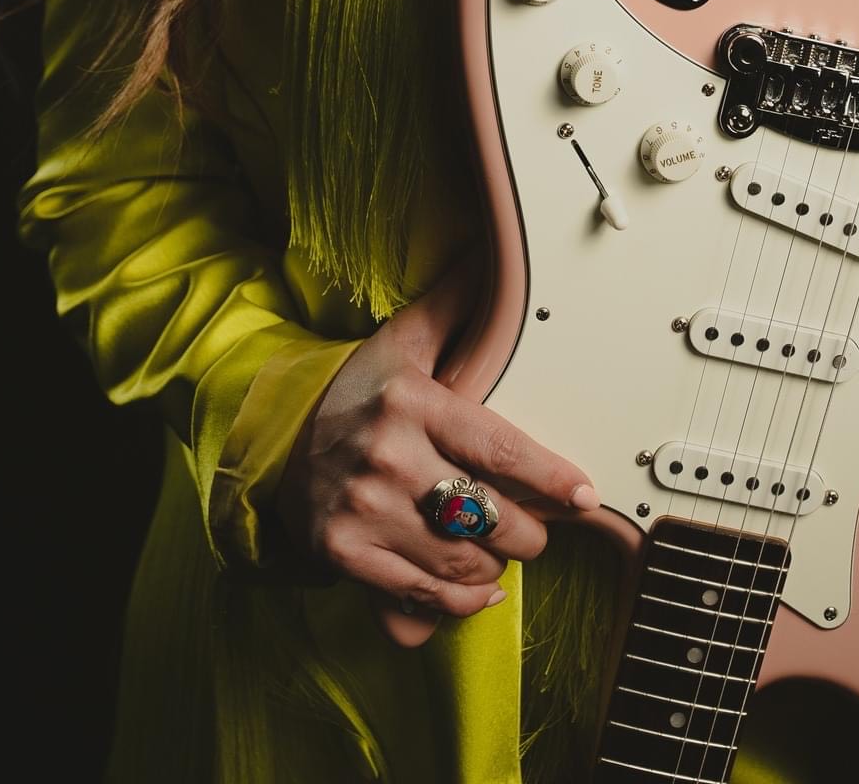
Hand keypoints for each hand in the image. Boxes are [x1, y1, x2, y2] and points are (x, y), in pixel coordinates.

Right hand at [274, 253, 599, 646]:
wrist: (276, 440)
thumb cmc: (356, 393)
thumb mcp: (402, 343)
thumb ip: (452, 306)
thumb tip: (492, 256)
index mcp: (411, 402)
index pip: (499, 448)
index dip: (549, 477)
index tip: (582, 494)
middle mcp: (388, 457)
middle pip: (489, 515)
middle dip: (528, 531)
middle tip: (534, 526)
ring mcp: (364, 510)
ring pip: (462, 562)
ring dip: (495, 567)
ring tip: (501, 552)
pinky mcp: (345, 555)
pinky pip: (422, 596)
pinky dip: (459, 603)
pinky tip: (475, 589)